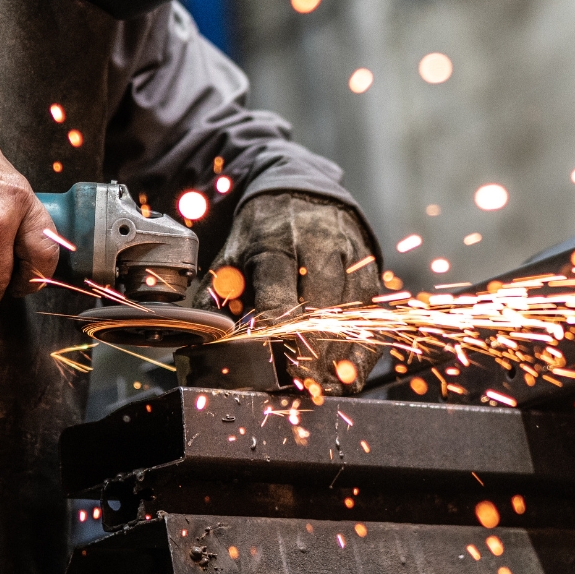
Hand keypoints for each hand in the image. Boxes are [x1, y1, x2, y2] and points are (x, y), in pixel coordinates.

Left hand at [209, 192, 382, 391]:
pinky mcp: (368, 266)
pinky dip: (363, 345)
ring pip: (350, 309)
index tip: (276, 362)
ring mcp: (347, 254)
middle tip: (304, 382)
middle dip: (313, 347)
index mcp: (274, 242)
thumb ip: (218, 294)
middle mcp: (316, 245)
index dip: (278, 330)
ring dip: (341, 352)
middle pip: (320, 303)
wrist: (299, 188)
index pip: (278, 291)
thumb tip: (204, 336)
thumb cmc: (262, 231)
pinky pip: (370, 311)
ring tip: (327, 385)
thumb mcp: (232, 252)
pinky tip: (352, 372)